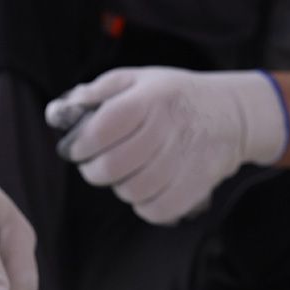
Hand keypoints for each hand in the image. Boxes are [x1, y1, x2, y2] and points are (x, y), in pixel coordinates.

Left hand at [46, 67, 288, 225]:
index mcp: (151, 98)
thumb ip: (97, 93)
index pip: (103, 128)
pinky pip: (157, 209)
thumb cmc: (172, 97)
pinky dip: (144, 205)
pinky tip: (144, 190)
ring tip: (124, 175)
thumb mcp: (137, 80)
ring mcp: (186, 159)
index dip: (81, 144)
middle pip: (114, 165)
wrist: (231, 113)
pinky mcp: (197, 185)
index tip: (73, 150)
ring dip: (120, 187)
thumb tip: (58, 112)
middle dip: (94, 170)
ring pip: (133, 191)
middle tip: (94, 166)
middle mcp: (169, 128)